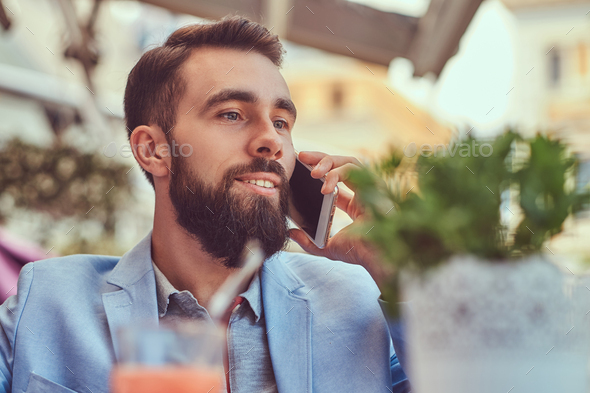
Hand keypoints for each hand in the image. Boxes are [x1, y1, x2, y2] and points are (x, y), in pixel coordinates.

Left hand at [288, 151, 393, 285]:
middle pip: (342, 165)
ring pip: (349, 162)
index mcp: (355, 205)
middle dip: (321, 157)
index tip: (300, 165)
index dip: (319, 170)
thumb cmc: (359, 253)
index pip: (336, 180)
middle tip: (301, 156)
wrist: (376, 257)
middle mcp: (364, 193)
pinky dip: (337, 174)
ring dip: (328, 162)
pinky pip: (354, 169)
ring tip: (312, 172)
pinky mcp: (375, 185)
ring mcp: (370, 187)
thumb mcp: (327, 247)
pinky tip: (325, 187)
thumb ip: (308, 241)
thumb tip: (291, 232)